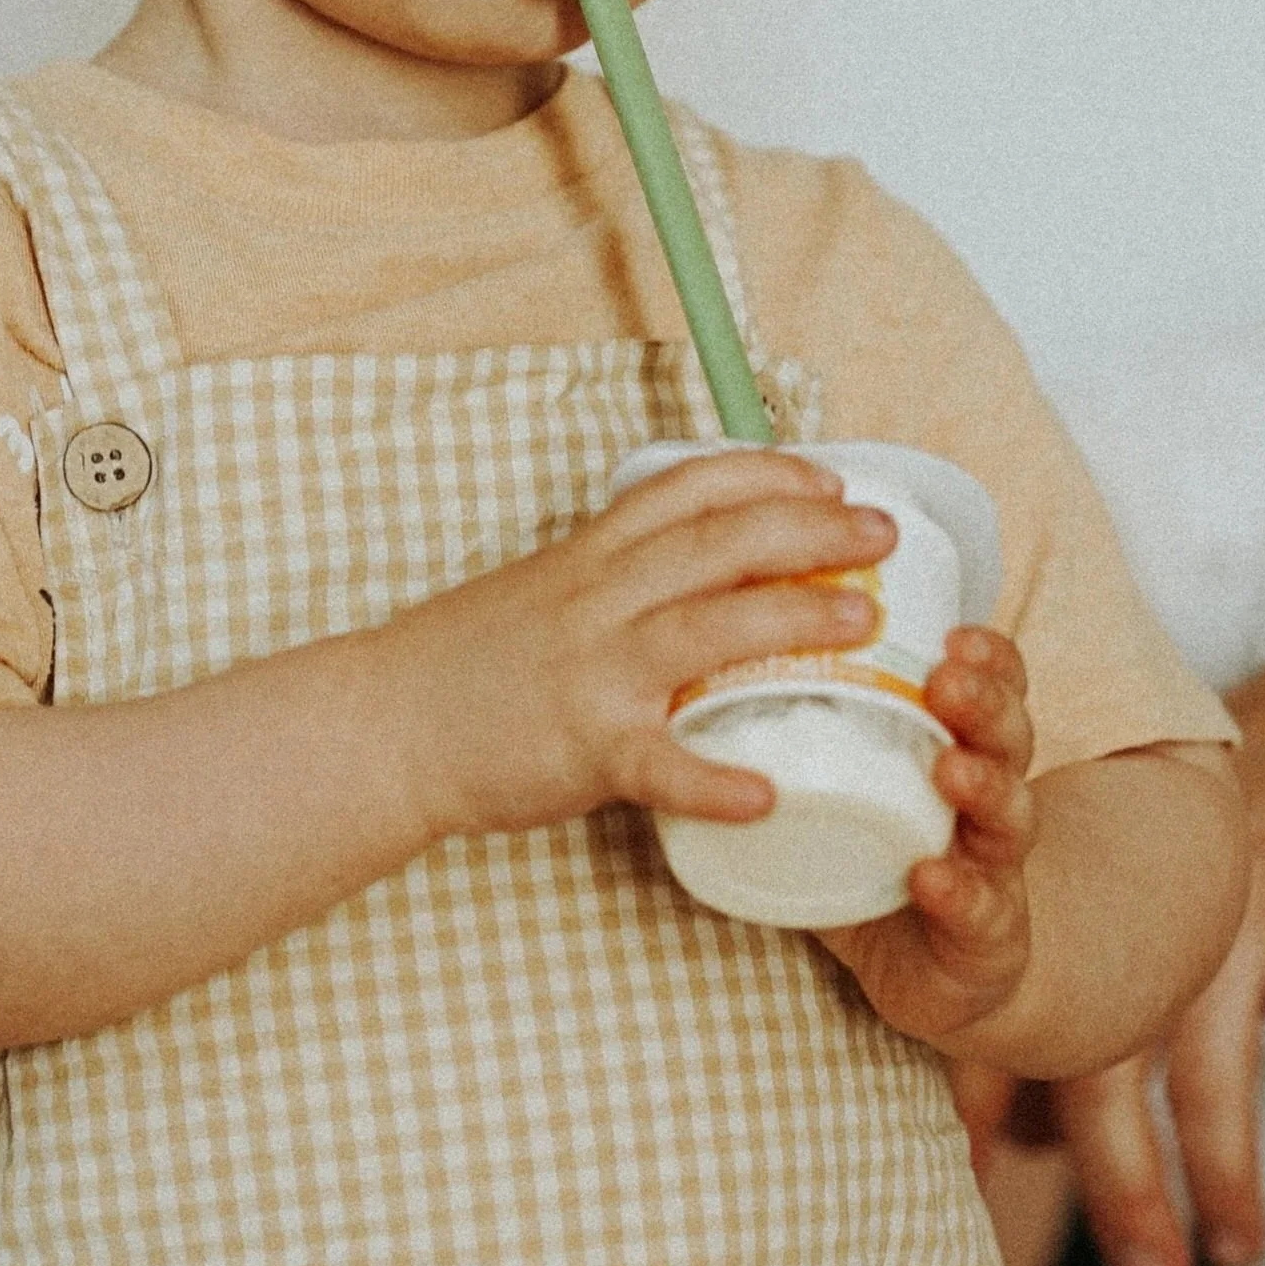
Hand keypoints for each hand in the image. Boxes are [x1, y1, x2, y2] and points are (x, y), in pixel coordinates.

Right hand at [391, 452, 899, 842]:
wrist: (380, 725)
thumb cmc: (463, 665)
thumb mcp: (541, 592)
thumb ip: (614, 581)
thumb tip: (695, 577)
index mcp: (592, 556)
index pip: (690, 487)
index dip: (769, 472)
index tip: (829, 474)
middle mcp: (598, 597)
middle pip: (721, 541)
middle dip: (813, 527)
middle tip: (884, 532)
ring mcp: (593, 670)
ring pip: (709, 627)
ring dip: (796, 615)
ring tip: (866, 622)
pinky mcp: (583, 746)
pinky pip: (661, 763)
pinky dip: (718, 778)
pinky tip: (771, 792)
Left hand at [815, 629, 1038, 1052]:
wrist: (945, 977)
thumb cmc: (885, 867)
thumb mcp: (851, 798)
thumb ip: (801, 750)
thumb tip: (703, 685)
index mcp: (964, 750)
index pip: (990, 686)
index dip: (984, 657)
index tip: (952, 630)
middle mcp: (992, 799)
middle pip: (1009, 736)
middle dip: (985, 703)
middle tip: (945, 680)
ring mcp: (997, 867)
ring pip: (1012, 813)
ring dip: (984, 785)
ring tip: (950, 768)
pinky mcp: (989, 934)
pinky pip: (981, 908)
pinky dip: (958, 891)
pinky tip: (930, 877)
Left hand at [1055, 611, 1264, 1265]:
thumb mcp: (1185, 867)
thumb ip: (1129, 969)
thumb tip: (1043, 1112)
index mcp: (1102, 886)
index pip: (1029, 1003)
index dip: (997, 1097)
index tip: (979, 1188)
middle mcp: (1149, 896)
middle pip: (1108, 1057)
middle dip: (1117, 1177)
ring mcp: (1237, 901)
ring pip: (1209, 1068)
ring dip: (1218, 1175)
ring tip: (1231, 1257)